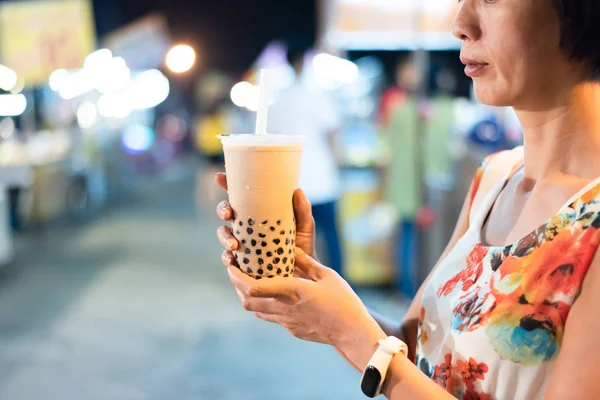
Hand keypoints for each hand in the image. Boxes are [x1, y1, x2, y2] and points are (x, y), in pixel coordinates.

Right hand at [215, 173, 317, 270]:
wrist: (302, 273)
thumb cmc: (303, 246)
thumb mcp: (305, 226)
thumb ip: (302, 210)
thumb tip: (297, 190)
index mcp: (259, 212)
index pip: (241, 196)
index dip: (228, 184)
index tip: (220, 177)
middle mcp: (247, 225)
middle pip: (226, 212)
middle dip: (222, 210)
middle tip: (228, 215)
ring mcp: (242, 242)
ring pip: (224, 234)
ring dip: (224, 237)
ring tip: (234, 246)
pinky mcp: (242, 261)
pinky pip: (228, 258)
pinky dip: (227, 258)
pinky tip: (232, 260)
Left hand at [226, 247, 383, 353]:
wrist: (351, 332)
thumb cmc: (343, 301)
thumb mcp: (326, 275)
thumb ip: (306, 262)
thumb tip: (291, 250)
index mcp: (291, 291)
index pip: (253, 287)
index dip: (237, 277)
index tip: (231, 265)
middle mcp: (284, 309)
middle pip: (247, 301)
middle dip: (237, 286)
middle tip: (237, 272)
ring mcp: (287, 322)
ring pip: (256, 311)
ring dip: (249, 297)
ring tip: (252, 282)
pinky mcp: (292, 329)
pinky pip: (271, 317)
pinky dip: (265, 305)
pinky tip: (275, 295)